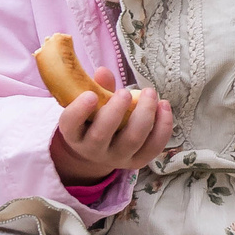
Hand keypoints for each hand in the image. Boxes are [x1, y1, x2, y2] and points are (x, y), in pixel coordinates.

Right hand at [50, 69, 174, 184]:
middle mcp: (92, 149)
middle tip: (125, 92)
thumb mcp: (90, 104)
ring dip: (144, 114)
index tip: (90, 95)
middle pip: (101, 134)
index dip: (79, 110)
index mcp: (74, 133)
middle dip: (116, 111)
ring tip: (150, 93)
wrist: (101, 149)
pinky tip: (164, 106)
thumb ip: (97, 88)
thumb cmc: (94, 118)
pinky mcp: (137, 161)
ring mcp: (116, 158)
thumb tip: (104, 72)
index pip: (70, 124)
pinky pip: (153, 147)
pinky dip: (162, 126)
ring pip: (132, 140)